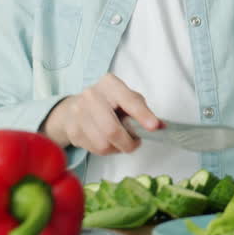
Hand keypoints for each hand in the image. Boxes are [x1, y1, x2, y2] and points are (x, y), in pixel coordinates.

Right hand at [40, 74, 160, 155]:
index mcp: (109, 84)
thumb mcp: (126, 98)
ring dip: (117, 148)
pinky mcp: (72, 131)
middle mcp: (91, 96)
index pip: (128, 100)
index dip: (142, 115)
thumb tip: (161, 127)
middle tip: (135, 143)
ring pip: (104, 144)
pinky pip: (95, 150)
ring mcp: (78, 114)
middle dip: (128, 143)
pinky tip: (106, 141)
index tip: (154, 127)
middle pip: (112, 129)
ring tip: (120, 141)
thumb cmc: (107, 103)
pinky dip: (106, 150)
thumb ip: (143, 111)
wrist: (72, 108)